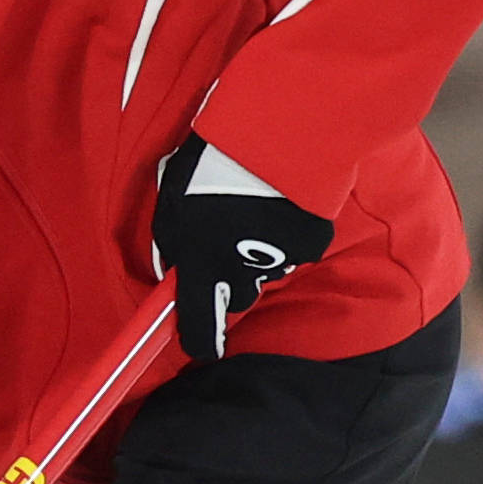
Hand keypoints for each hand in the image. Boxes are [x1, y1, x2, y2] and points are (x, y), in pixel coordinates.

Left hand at [152, 140, 330, 364]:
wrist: (275, 138)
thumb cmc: (209, 168)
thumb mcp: (171, 209)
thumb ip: (174, 246)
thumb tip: (178, 270)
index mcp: (204, 267)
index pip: (200, 328)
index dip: (200, 341)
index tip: (200, 344)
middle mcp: (244, 273)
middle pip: (237, 296)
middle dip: (230, 280)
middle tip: (223, 241)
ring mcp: (282, 261)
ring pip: (264, 270)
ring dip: (256, 252)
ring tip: (251, 210)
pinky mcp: (311, 244)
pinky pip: (293, 250)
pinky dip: (285, 235)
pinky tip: (279, 204)